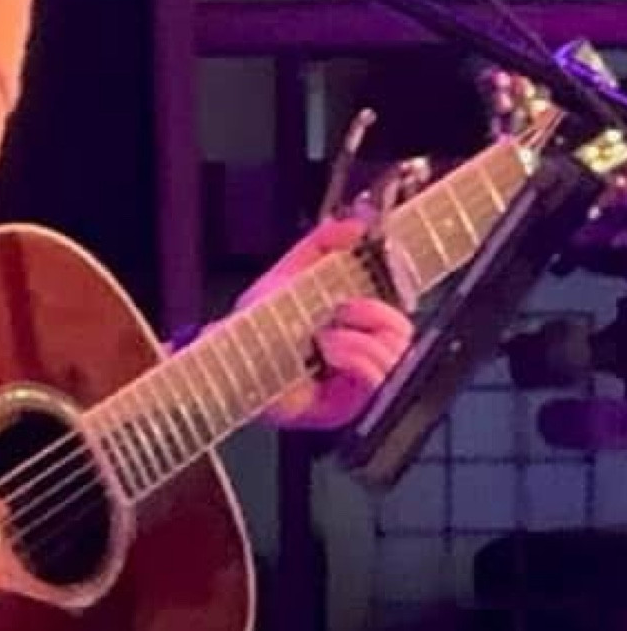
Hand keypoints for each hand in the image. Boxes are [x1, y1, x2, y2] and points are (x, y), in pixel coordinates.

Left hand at [239, 217, 414, 431]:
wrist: (226, 354)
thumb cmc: (258, 323)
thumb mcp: (292, 273)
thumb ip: (322, 245)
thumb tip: (354, 223)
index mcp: (359, 329)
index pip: (400, 316)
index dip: (392, 299)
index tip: (364, 283)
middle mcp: (364, 358)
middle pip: (405, 337)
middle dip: (376, 316)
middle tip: (341, 308)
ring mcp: (357, 387)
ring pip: (395, 359)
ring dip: (359, 340)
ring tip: (323, 335)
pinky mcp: (345, 408)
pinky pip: (375, 382)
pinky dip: (355, 359)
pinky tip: (327, 351)